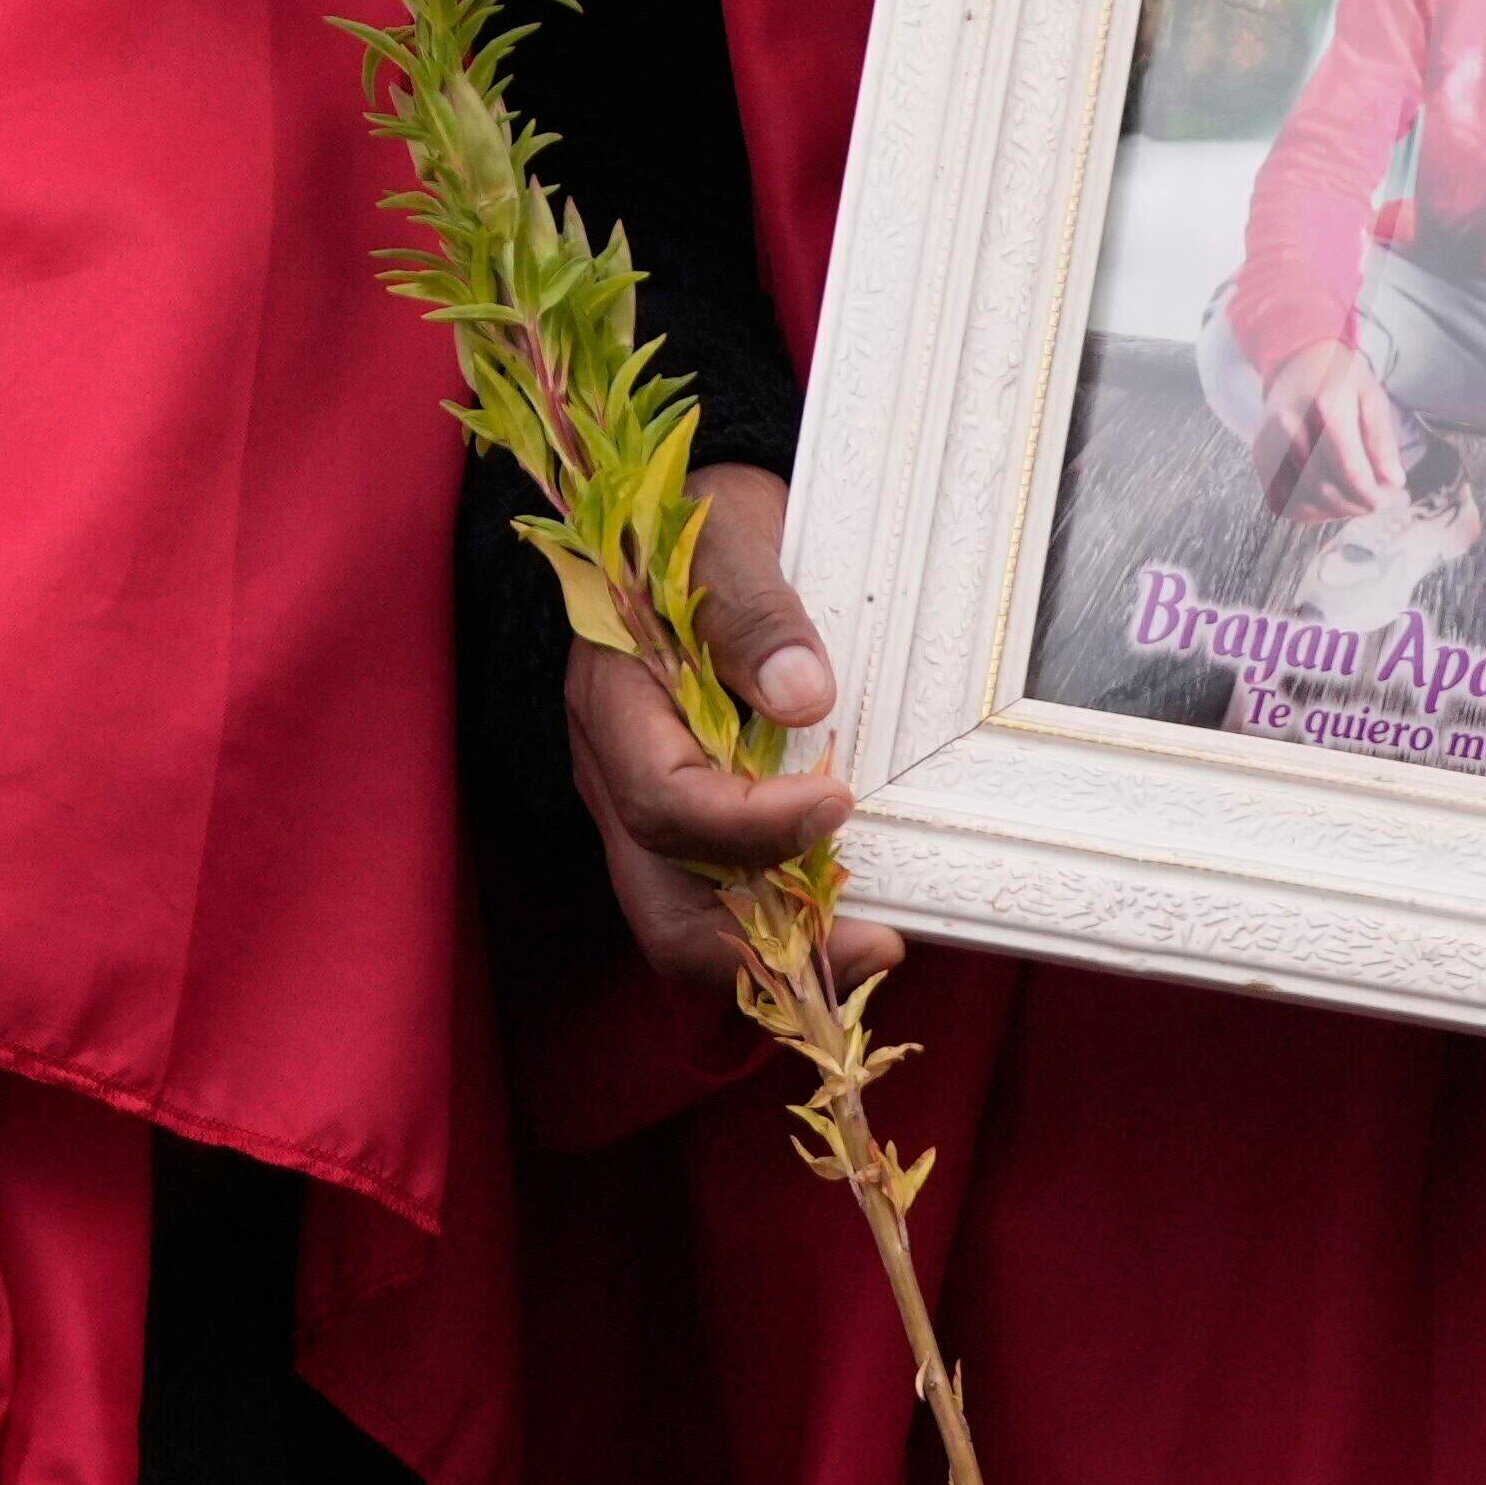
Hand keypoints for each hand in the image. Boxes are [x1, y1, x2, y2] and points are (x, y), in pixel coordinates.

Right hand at [561, 462, 863, 989]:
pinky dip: (785, 930)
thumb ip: (756, 610)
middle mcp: (619, 776)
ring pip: (691, 927)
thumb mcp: (731, 540)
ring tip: (872, 941)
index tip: (838, 802)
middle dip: (760, 949)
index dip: (751, 826)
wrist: (696, 530)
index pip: (663, 801)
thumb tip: (804, 695)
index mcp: (613, 703)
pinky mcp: (692, 828)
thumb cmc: (708, 531)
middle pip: (661, 909)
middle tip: (871, 941)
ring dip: (781, 954)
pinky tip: (851, 914)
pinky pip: (723, 907)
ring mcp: (651, 811)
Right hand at [1248, 334, 1414, 520]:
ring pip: (1304, 500)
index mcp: (1324, 406)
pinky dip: (1310, 509)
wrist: (1297, 360)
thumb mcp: (1372, 398)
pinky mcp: (1260, 456)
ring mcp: (1269, 442)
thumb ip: (1381, 440)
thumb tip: (1393, 482)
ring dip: (1335, 510)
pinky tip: (1330, 498)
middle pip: (1325, 489)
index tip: (1389, 499)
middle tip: (1378, 501)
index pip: (1349, 470)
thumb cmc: (1340, 380)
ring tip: (1356, 499)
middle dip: (1357, 504)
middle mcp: (1289, 426)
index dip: (1372, 495)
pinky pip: (1283, 501)